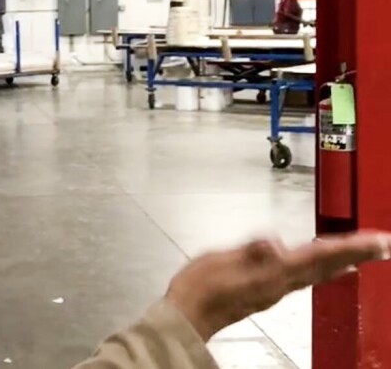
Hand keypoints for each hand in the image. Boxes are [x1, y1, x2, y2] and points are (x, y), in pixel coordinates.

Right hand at [165, 232, 390, 340]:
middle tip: (382, 244)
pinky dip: (322, 269)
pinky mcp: (265, 291)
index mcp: (271, 275)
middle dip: (355, 255)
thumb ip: (247, 252)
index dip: (349, 248)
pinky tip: (326, 269)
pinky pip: (304, 278)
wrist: (186, 317)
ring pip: (318, 273)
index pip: (318, 256)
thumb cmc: (198, 289)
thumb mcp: (217, 262)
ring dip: (342, 261)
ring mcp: (274, 291)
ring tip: (362, 254)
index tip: (376, 240)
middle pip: (325, 267)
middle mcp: (279, 285)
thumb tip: (274, 242)